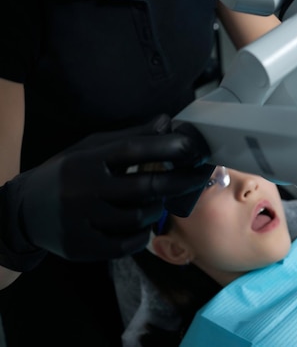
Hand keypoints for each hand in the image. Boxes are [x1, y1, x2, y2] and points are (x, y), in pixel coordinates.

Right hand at [0, 115, 211, 269]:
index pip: (132, 150)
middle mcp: (83, 189)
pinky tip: (142, 224)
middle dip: (178, 181)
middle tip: (198, 175)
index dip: (165, 146)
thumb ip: (130, 137)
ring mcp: (81, 221)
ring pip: (136, 218)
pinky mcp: (81, 247)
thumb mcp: (92, 148)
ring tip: (160, 200)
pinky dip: (140, 234)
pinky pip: (125, 244)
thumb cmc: (67, 173)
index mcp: (86, 160)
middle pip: (142, 187)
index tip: (191, 145)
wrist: (26, 209)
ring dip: (157, 208)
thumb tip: (166, 121)